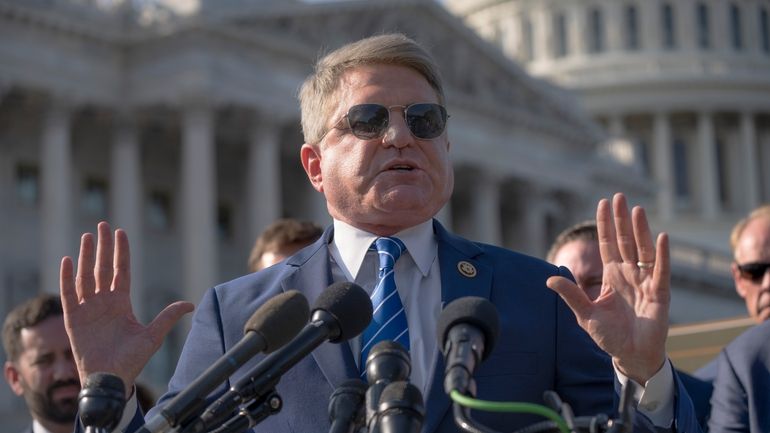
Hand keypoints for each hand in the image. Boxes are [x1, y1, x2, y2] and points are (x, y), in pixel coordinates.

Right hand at [60, 222, 193, 393]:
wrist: (111, 380)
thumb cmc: (131, 361)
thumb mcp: (152, 336)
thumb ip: (167, 317)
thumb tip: (190, 304)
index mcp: (121, 303)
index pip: (121, 271)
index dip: (121, 252)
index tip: (121, 232)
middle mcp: (104, 302)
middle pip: (103, 268)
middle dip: (103, 247)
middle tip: (102, 225)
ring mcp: (88, 309)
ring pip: (86, 276)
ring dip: (86, 256)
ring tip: (88, 236)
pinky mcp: (73, 319)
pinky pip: (68, 294)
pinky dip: (67, 277)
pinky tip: (68, 260)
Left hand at [547, 193, 668, 383]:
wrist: (631, 356)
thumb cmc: (609, 336)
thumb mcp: (585, 314)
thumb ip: (571, 295)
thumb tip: (549, 278)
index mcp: (612, 276)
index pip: (607, 244)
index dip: (605, 225)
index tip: (603, 202)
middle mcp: (629, 274)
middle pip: (625, 241)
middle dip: (621, 220)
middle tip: (620, 196)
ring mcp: (645, 282)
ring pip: (642, 250)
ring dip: (641, 230)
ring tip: (637, 209)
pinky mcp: (659, 294)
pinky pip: (661, 271)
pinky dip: (662, 255)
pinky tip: (662, 237)